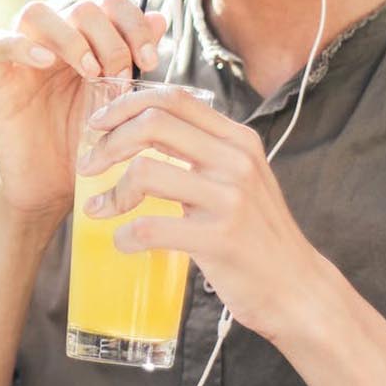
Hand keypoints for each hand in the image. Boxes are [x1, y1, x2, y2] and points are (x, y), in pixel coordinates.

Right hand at [0, 0, 167, 226]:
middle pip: (80, 8)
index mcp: (88, 44)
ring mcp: (23, 59)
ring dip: (71, 37)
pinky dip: (20, 44)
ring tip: (91, 71)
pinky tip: (45, 62)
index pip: (110, 6)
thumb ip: (135, 62)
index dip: (133, 23)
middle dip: (110, 38)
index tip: (150, 60)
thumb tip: (159, 18)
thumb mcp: (120, 104)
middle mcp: (55, 44)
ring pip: (36, 13)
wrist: (53, 190)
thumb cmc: (88, 148)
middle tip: (120, 75)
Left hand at [78, 85, 324, 341]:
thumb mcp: (240, 180)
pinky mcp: (220, 239)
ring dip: (111, 192)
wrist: (296, 287)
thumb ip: (204, 154)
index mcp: (239, 140)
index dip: (127, 104)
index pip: (174, 98)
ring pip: (146, 172)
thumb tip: (143, 132)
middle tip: (88, 165)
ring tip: (99, 210)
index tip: (98, 125)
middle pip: (154, 124)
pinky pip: (151, 227)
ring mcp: (230, 199)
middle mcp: (236, 161)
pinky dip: (126, 236)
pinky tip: (124, 243)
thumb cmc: (258, 235)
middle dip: (109, 142)